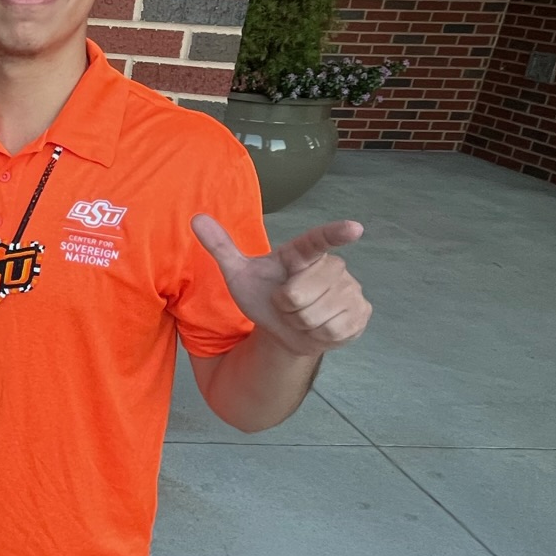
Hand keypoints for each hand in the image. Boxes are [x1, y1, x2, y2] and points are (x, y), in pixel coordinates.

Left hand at [191, 215, 371, 356]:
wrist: (287, 329)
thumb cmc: (265, 295)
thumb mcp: (240, 275)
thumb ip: (221, 247)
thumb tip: (195, 218)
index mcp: (303, 254)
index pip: (318, 241)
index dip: (336, 234)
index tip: (355, 228)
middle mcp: (333, 266)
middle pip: (298, 297)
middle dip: (284, 309)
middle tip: (287, 306)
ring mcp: (351, 289)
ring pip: (315, 317)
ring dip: (301, 324)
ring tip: (302, 316)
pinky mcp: (361, 313)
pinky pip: (333, 331)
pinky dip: (318, 336)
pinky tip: (318, 327)